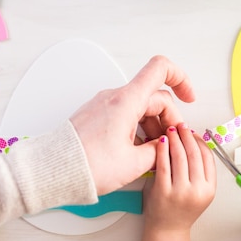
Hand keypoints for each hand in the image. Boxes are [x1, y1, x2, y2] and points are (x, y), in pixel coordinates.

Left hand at [69, 56, 195, 195]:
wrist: (51, 171)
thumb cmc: (85, 166)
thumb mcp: (133, 164)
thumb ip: (158, 151)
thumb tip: (165, 147)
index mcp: (127, 101)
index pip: (161, 69)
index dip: (181, 79)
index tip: (188, 98)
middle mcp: (115, 97)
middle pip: (154, 97)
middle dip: (168, 118)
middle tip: (170, 143)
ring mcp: (104, 105)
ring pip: (140, 107)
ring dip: (152, 126)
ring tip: (152, 153)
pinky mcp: (97, 115)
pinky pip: (125, 114)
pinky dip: (136, 128)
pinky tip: (136, 151)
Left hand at [137, 123, 215, 240]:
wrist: (167, 231)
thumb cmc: (180, 209)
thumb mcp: (199, 191)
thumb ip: (199, 170)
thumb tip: (192, 141)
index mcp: (209, 189)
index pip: (208, 157)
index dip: (200, 141)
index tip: (193, 132)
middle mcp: (197, 191)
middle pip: (194, 154)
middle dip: (187, 136)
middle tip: (181, 125)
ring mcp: (180, 192)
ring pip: (179, 156)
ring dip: (175, 139)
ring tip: (171, 130)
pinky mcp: (163, 192)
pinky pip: (163, 164)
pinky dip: (162, 149)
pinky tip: (161, 141)